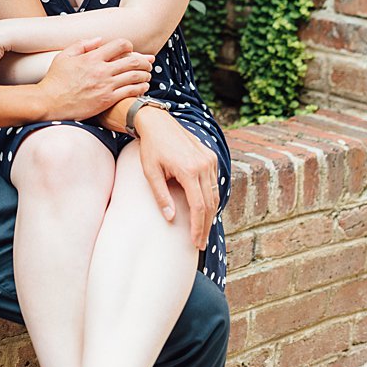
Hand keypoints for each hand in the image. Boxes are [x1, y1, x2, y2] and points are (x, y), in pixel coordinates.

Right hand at [36, 38, 152, 119]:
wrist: (48, 102)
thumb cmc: (55, 80)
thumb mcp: (64, 56)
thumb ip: (83, 45)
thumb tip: (99, 40)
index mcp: (93, 57)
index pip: (120, 45)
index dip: (129, 46)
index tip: (131, 50)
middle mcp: (102, 70)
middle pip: (133, 61)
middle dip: (144, 61)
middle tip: (148, 63)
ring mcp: (106, 86)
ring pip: (135, 77)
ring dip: (145, 75)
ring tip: (148, 75)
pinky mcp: (107, 100)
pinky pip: (130, 92)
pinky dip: (140, 88)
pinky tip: (143, 88)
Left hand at [134, 108, 220, 247]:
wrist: (159, 123)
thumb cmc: (151, 148)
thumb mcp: (151, 173)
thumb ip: (161, 196)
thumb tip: (170, 218)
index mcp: (189, 170)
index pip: (198, 206)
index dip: (198, 227)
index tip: (195, 242)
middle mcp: (204, 165)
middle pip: (210, 203)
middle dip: (206, 225)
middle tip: (200, 243)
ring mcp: (209, 159)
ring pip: (215, 193)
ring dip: (210, 213)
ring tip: (203, 230)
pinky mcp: (210, 156)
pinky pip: (215, 182)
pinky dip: (211, 198)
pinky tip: (205, 210)